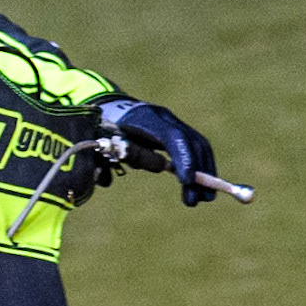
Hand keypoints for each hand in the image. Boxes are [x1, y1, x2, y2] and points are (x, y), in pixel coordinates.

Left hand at [99, 98, 217, 205]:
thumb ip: (109, 157)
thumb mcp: (103, 139)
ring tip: (203, 198)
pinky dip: (199, 166)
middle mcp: (162, 117)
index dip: (182, 158)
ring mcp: (171, 121)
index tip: (186, 182)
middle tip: (198, 200)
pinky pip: (194, 147)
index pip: (170, 136)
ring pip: (197, 144)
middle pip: (189, 141)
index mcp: (142, 117)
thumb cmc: (102, 126)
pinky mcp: (175, 130)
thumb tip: (107, 180)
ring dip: (203, 172)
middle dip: (197, 171)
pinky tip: (200, 186)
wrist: (109, 106)